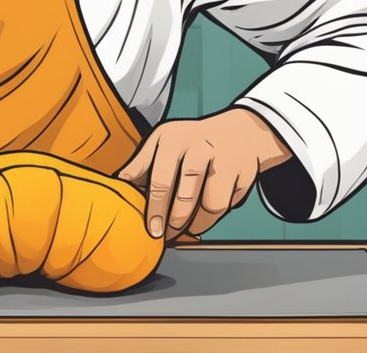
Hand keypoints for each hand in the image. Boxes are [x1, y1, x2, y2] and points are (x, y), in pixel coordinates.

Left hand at [116, 107, 291, 239]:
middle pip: (187, 194)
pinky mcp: (246, 172)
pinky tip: (209, 213)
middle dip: (176, 220)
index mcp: (174, 139)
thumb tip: (120, 184)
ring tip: (189, 227)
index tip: (152, 229)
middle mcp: (200, 146)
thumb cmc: (192, 141)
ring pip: (212, 204)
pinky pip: (230, 205)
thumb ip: (141, 163)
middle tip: (169, 235)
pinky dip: (219, 215)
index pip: (161, 179)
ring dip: (198, 223)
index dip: (155, 208)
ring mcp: (226, 158)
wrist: (239, 131)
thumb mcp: (163, 142)